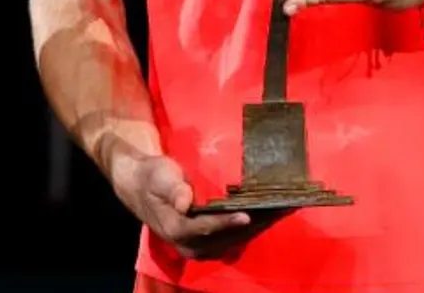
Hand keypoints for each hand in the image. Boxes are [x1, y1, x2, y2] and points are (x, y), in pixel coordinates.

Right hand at [109, 150, 268, 260]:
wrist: (141, 187)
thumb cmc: (152, 177)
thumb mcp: (159, 176)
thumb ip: (173, 188)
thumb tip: (185, 202)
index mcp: (176, 229)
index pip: (206, 228)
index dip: (226, 222)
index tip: (247, 214)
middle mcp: (190, 245)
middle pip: (227, 237)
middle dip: (254, 223)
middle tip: (279, 206)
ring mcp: (201, 247)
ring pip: (235, 239)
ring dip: (259, 225)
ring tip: (282, 208)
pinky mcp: (210, 243)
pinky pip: (235, 237)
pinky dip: (253, 226)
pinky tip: (270, 213)